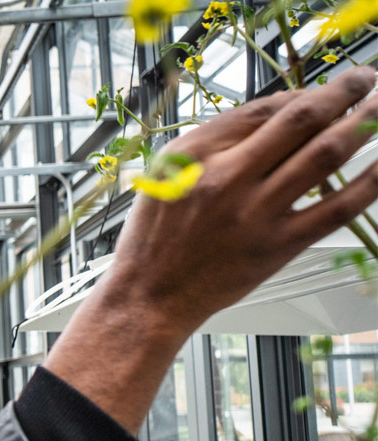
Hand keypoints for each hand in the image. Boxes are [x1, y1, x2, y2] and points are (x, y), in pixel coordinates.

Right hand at [46, 67, 376, 433]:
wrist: (150, 295)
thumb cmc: (155, 237)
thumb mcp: (165, 175)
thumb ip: (213, 144)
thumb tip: (272, 118)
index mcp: (196, 154)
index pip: (263, 109)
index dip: (302, 92)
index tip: (322, 90)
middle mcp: (227, 177)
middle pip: (300, 120)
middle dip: (342, 92)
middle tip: (364, 79)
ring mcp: (255, 213)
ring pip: (324, 155)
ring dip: (362, 125)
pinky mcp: (277, 246)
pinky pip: (336, 209)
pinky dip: (370, 182)